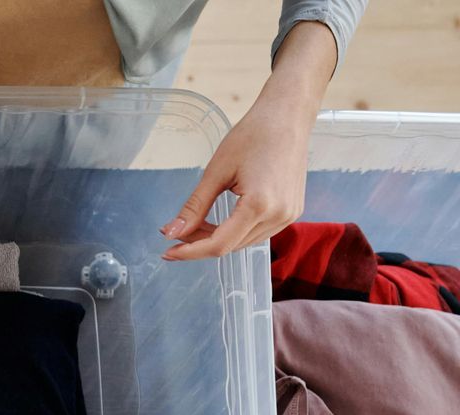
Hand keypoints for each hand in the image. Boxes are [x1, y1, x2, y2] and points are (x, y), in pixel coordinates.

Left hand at [160, 95, 310, 260]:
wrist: (288, 116)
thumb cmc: (253, 135)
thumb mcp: (216, 172)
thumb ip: (194, 207)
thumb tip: (172, 233)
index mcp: (260, 206)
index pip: (218, 245)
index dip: (190, 252)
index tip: (167, 253)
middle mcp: (279, 216)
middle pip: (230, 247)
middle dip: (199, 243)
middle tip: (176, 232)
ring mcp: (288, 215)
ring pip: (243, 243)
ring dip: (216, 239)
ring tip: (195, 224)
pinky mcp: (292, 211)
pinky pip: (257, 233)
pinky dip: (234, 232)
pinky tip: (218, 222)